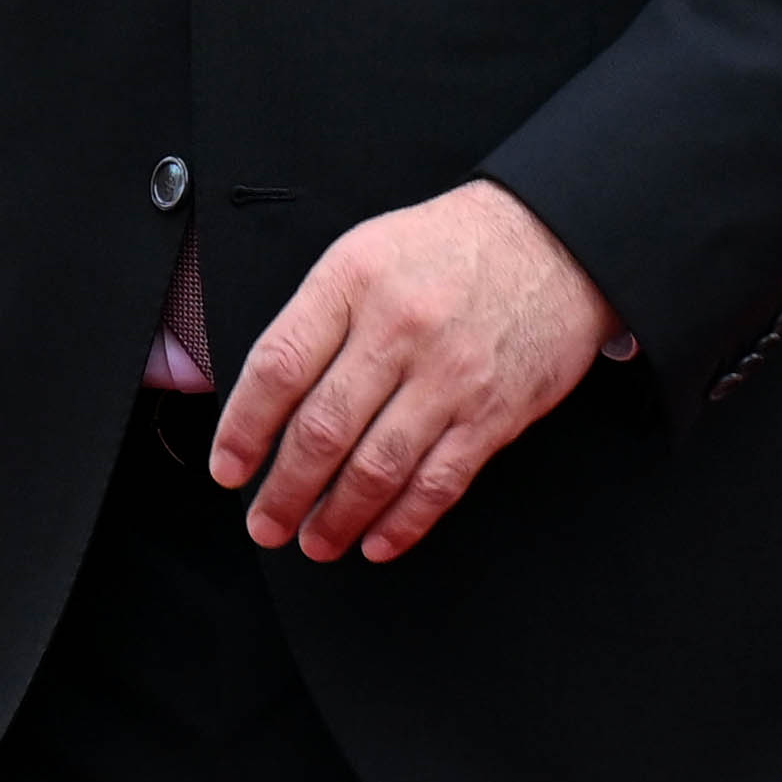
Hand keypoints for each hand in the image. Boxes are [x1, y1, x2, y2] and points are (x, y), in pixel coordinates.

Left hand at [210, 179, 615, 562]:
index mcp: (353, 280)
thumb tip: (264, 405)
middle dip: (285, 491)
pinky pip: (439, 481)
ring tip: (314, 541)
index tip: (228, 469)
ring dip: (337, 518)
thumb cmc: (447, 249)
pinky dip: (403, 523)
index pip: (280, 367)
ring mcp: (450, 374)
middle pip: (323, 428)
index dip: (245, 429)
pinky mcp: (495, 411)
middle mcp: (399, 327)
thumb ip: (317, 319)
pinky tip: (376, 541)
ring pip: (378, 466)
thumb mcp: (366, 252)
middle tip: (266, 523)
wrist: (552, 240)